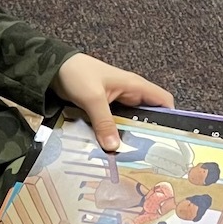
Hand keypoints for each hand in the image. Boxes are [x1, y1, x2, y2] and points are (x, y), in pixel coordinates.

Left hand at [51, 53, 173, 150]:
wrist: (52, 66)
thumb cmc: (77, 74)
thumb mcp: (93, 98)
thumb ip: (104, 122)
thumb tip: (114, 147)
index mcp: (135, 86)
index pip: (163, 101)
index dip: (170, 118)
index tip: (169, 139)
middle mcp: (129, 94)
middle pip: (146, 117)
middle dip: (146, 134)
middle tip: (146, 156)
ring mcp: (115, 102)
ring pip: (128, 122)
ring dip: (126, 136)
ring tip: (127, 157)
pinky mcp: (101, 108)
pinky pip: (112, 124)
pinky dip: (112, 134)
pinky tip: (108, 148)